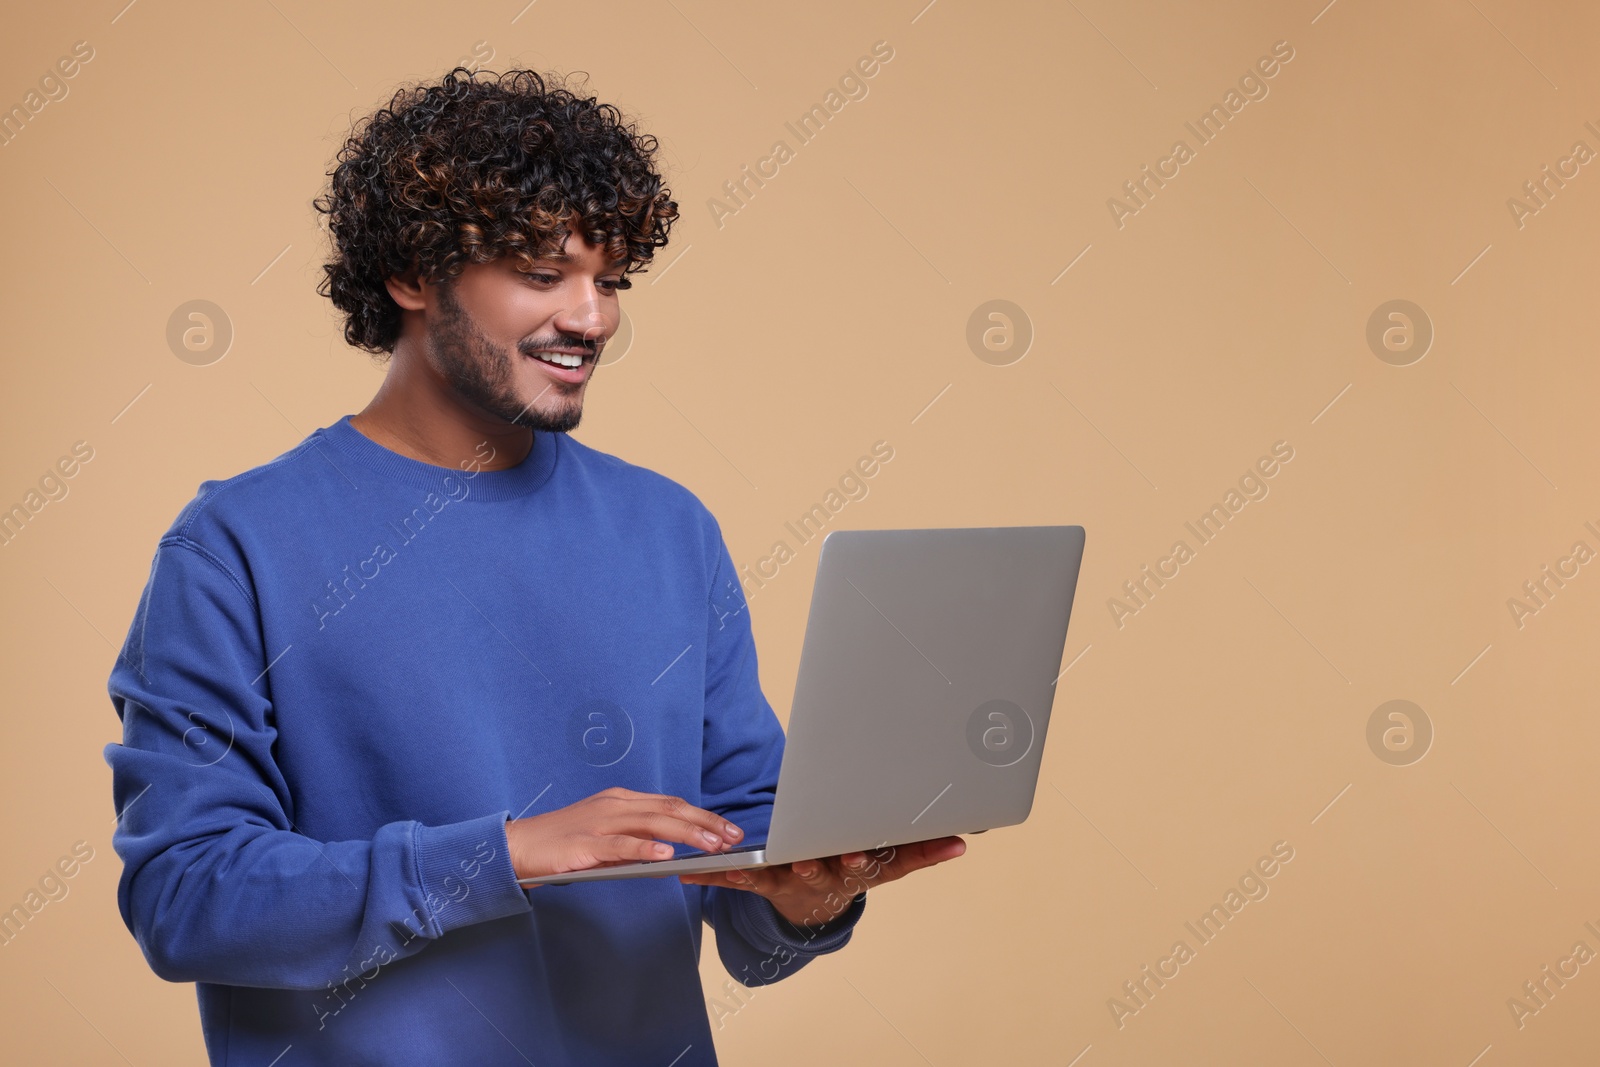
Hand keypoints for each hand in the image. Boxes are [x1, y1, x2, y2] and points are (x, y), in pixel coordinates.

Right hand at [507, 786, 742, 880]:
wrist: (517, 848)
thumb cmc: (562, 844)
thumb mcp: (605, 836)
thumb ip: (636, 841)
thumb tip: (671, 855)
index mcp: (621, 800)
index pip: (671, 803)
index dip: (703, 816)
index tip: (728, 829)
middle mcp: (614, 805)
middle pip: (669, 809)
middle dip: (705, 823)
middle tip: (733, 838)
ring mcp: (599, 822)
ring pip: (652, 822)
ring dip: (686, 834)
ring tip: (712, 845)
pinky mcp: (584, 844)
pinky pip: (620, 845)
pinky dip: (645, 848)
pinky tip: (666, 855)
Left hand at [677, 836, 966, 927]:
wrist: (814, 907)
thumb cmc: (852, 868)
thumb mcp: (890, 864)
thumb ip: (923, 850)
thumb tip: (963, 840)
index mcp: (858, 867)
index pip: (868, 864)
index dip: (866, 859)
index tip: (862, 853)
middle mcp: (827, 875)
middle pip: (824, 868)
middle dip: (818, 862)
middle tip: (811, 857)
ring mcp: (794, 880)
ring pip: (779, 872)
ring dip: (763, 869)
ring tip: (748, 864)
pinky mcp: (765, 880)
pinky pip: (740, 876)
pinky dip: (715, 874)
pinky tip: (690, 872)